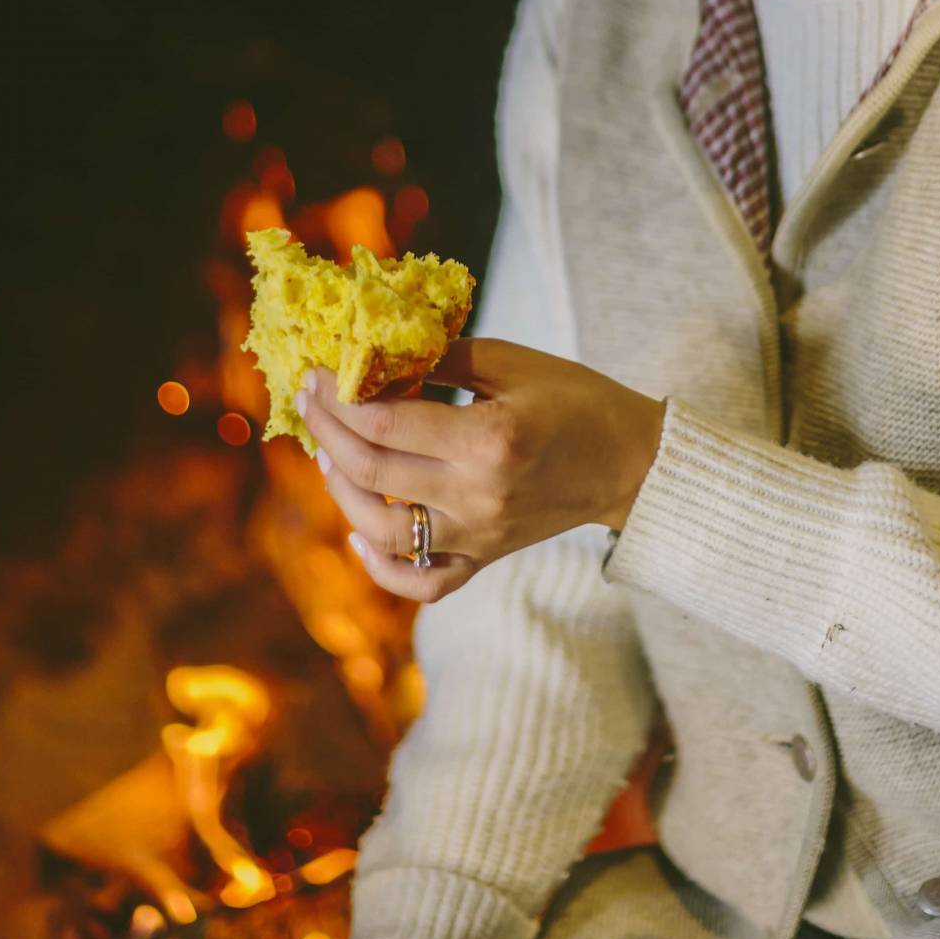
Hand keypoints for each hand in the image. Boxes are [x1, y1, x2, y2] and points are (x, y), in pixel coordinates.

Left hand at [295, 338, 664, 603]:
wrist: (631, 462)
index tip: (317, 372)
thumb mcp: (512, 362)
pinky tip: (358, 534)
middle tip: (309, 400)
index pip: (385, 422)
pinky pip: (422, 583)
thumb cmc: (575, 400)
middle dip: (327, 433)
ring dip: (341, 493)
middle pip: (372, 472)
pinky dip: (381, 568)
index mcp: (488, 439)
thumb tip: (374, 355)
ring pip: (383, 532)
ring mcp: (479, 536)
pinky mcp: (485, 559)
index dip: (339, 397)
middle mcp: (478, 495)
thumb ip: (440, 358)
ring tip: (328, 456)